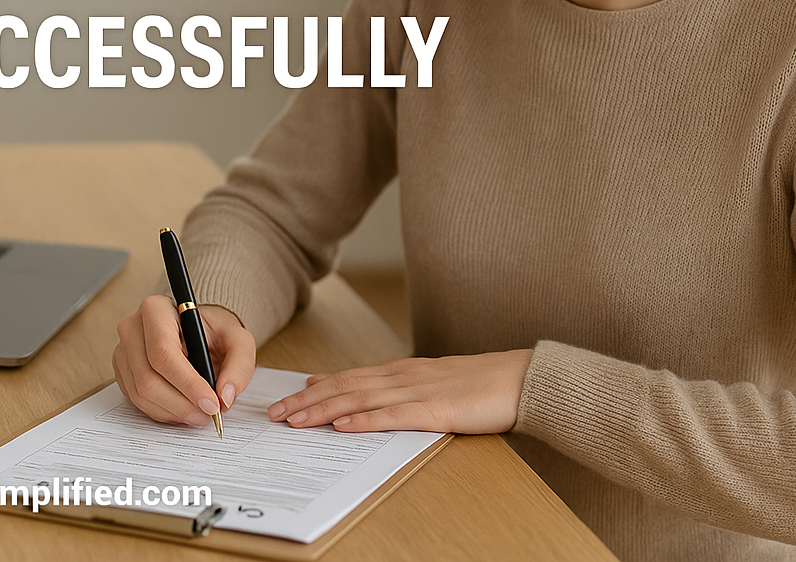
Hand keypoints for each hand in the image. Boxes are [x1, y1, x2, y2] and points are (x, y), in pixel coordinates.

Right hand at [113, 295, 255, 426]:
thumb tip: (225, 397)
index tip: (211, 403)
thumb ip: (239, 366)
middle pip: (148, 377)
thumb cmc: (214, 332)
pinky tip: (183, 409)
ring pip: (141, 393)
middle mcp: (133, 328)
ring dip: (173, 412)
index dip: (187, 383)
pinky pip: (137, 401)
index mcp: (157, 310)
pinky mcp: (123, 372)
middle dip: (181, 403)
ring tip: (199, 414)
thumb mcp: (237, 340)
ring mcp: (123, 351)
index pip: (163, 352)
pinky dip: (163, 412)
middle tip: (208, 415)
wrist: (199, 333)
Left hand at [267, 349, 533, 433]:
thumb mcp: (434, 384)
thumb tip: (371, 399)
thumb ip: (401, 389)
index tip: (289, 396)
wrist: (518, 378)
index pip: (350, 377)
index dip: (317, 387)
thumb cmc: (479, 385)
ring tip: (295, 420)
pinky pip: (393, 416)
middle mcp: (403, 376)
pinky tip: (343, 425)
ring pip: (360, 400)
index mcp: (403, 371)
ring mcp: (418, 391)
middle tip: (276, 414)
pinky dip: (365, 419)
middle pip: (345, 387)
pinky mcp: (435, 410)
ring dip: (324, 410)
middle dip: (307, 401)